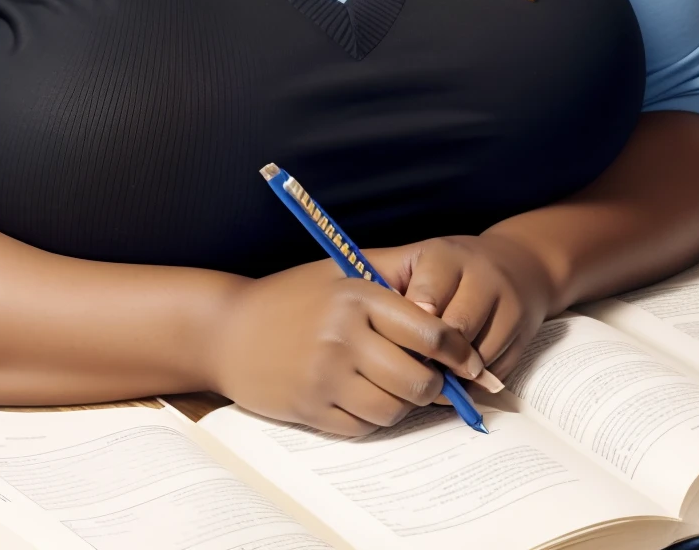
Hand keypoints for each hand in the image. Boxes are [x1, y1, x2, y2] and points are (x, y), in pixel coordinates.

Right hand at [207, 258, 483, 435]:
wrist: (227, 331)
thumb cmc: (290, 297)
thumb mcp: (339, 271)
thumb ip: (391, 275)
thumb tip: (447, 298)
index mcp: (357, 297)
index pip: (431, 333)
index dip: (461, 354)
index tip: (472, 364)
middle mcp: (343, 336)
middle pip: (419, 381)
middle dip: (435, 387)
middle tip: (433, 382)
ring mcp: (326, 376)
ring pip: (395, 410)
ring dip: (403, 405)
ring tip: (392, 386)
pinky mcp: (312, 409)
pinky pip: (364, 427)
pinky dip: (371, 418)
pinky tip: (360, 396)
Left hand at [372, 230, 559, 380]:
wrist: (517, 265)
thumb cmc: (450, 268)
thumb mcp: (420, 264)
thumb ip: (390, 284)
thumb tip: (355, 316)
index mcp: (446, 256)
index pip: (425, 297)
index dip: (407, 326)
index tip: (388, 342)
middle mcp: (483, 277)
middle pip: (453, 331)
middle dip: (427, 357)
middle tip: (403, 373)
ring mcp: (509, 306)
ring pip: (476, 357)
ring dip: (449, 375)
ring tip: (424, 382)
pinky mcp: (525, 335)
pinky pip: (494, 373)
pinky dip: (472, 385)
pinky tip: (452, 383)